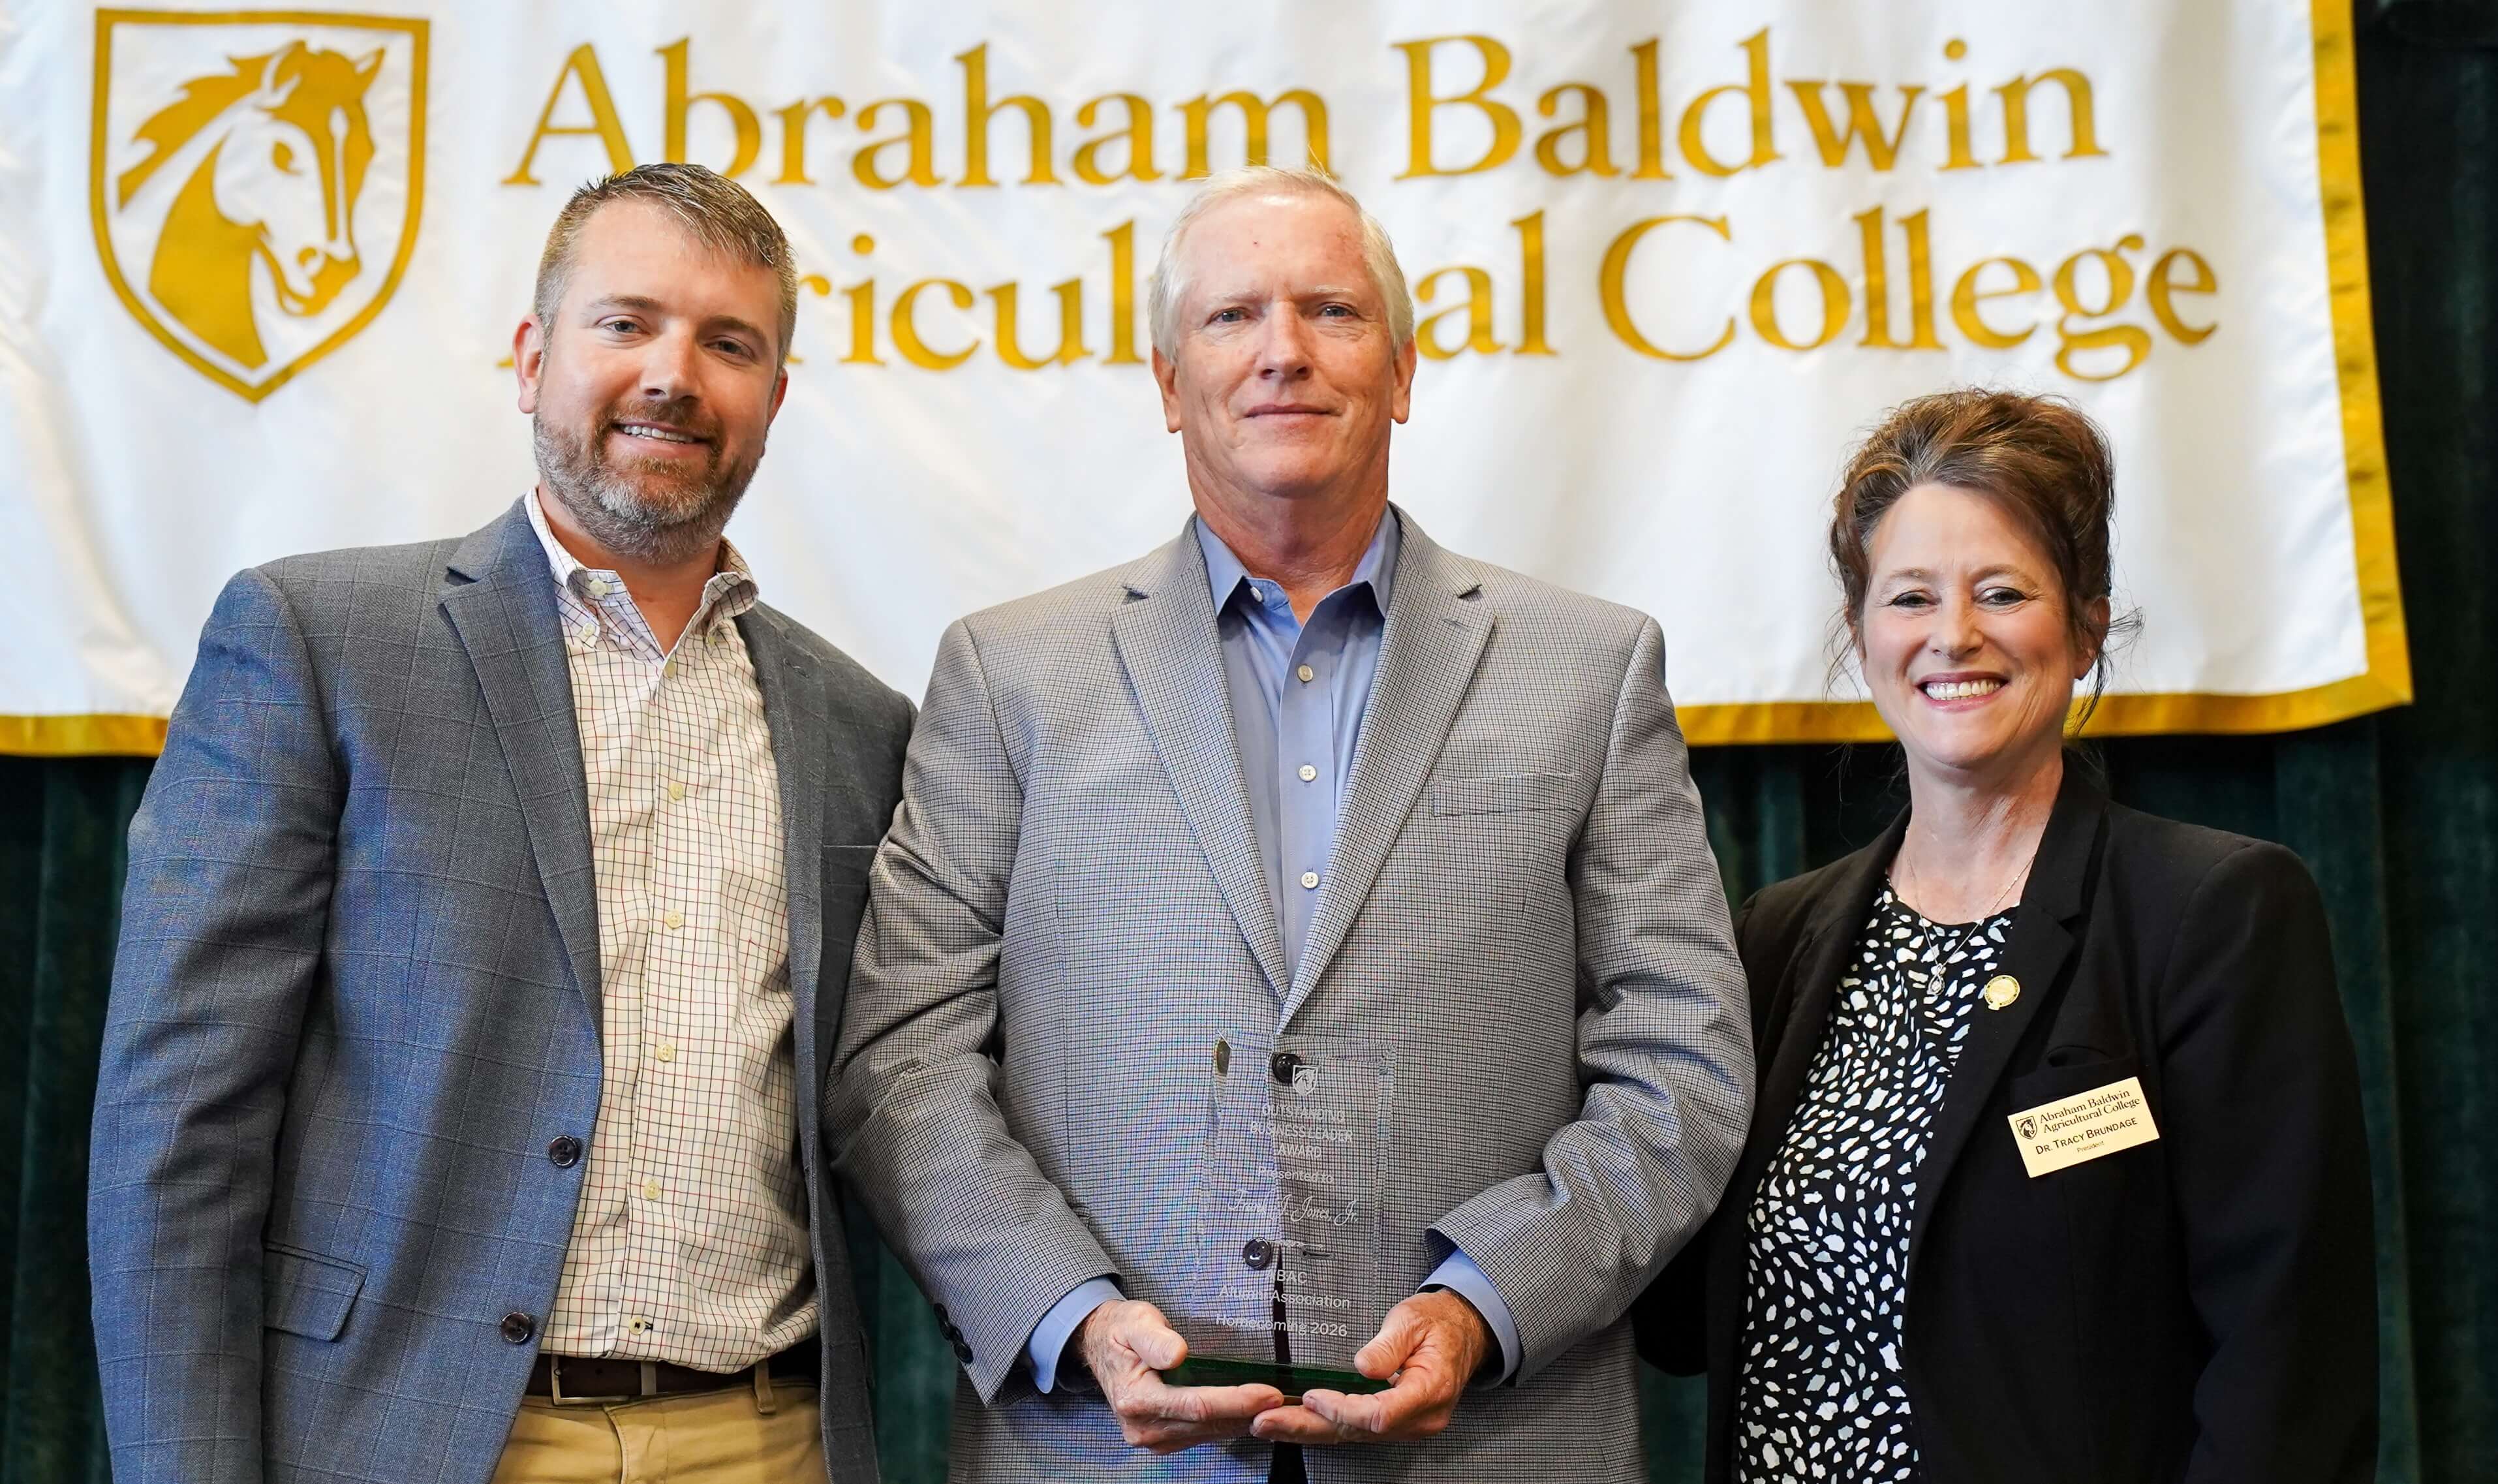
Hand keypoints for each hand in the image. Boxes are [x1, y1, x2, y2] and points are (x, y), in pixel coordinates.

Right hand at [1078, 1298, 1286, 1452]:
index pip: (1196, 1405)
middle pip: (1206, 1423)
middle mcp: (1143, 1426)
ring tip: (1275, 1407)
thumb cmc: (1121, 1331)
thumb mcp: (1136, 1321)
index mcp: (1136, 1398)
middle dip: (1248, 1412)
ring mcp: (1152, 1437)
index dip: (1235, 1400)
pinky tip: (1248, 1411)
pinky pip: (1202, 1434)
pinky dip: (1227, 1423)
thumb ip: (1156, 1339)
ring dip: (1242, 1421)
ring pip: (1208, 1432)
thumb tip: (1177, 1354)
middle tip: (1284, 1400)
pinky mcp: (1162, 1438)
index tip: (1267, 1393)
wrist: (1101, 1347)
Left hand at [1250, 1289, 1490, 1445]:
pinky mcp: (1396, 1424)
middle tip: (1267, 1422)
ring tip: (1268, 1425)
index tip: (1313, 1396)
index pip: (1380, 1415)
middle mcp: (1420, 1418)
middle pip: (1358, 1432)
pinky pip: (1356, 1431)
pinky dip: (1324, 1426)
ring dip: (1309, 1430)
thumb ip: (1388, 1344)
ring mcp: (1409, 1425)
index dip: (1343, 1409)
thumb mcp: (1412, 1320)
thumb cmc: (1438, 1324)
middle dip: (1309, 1427)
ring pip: (1353, 1435)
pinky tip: (1295, 1423)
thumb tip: (1363, 1366)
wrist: (1462, 1333)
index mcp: (1430, 1392)